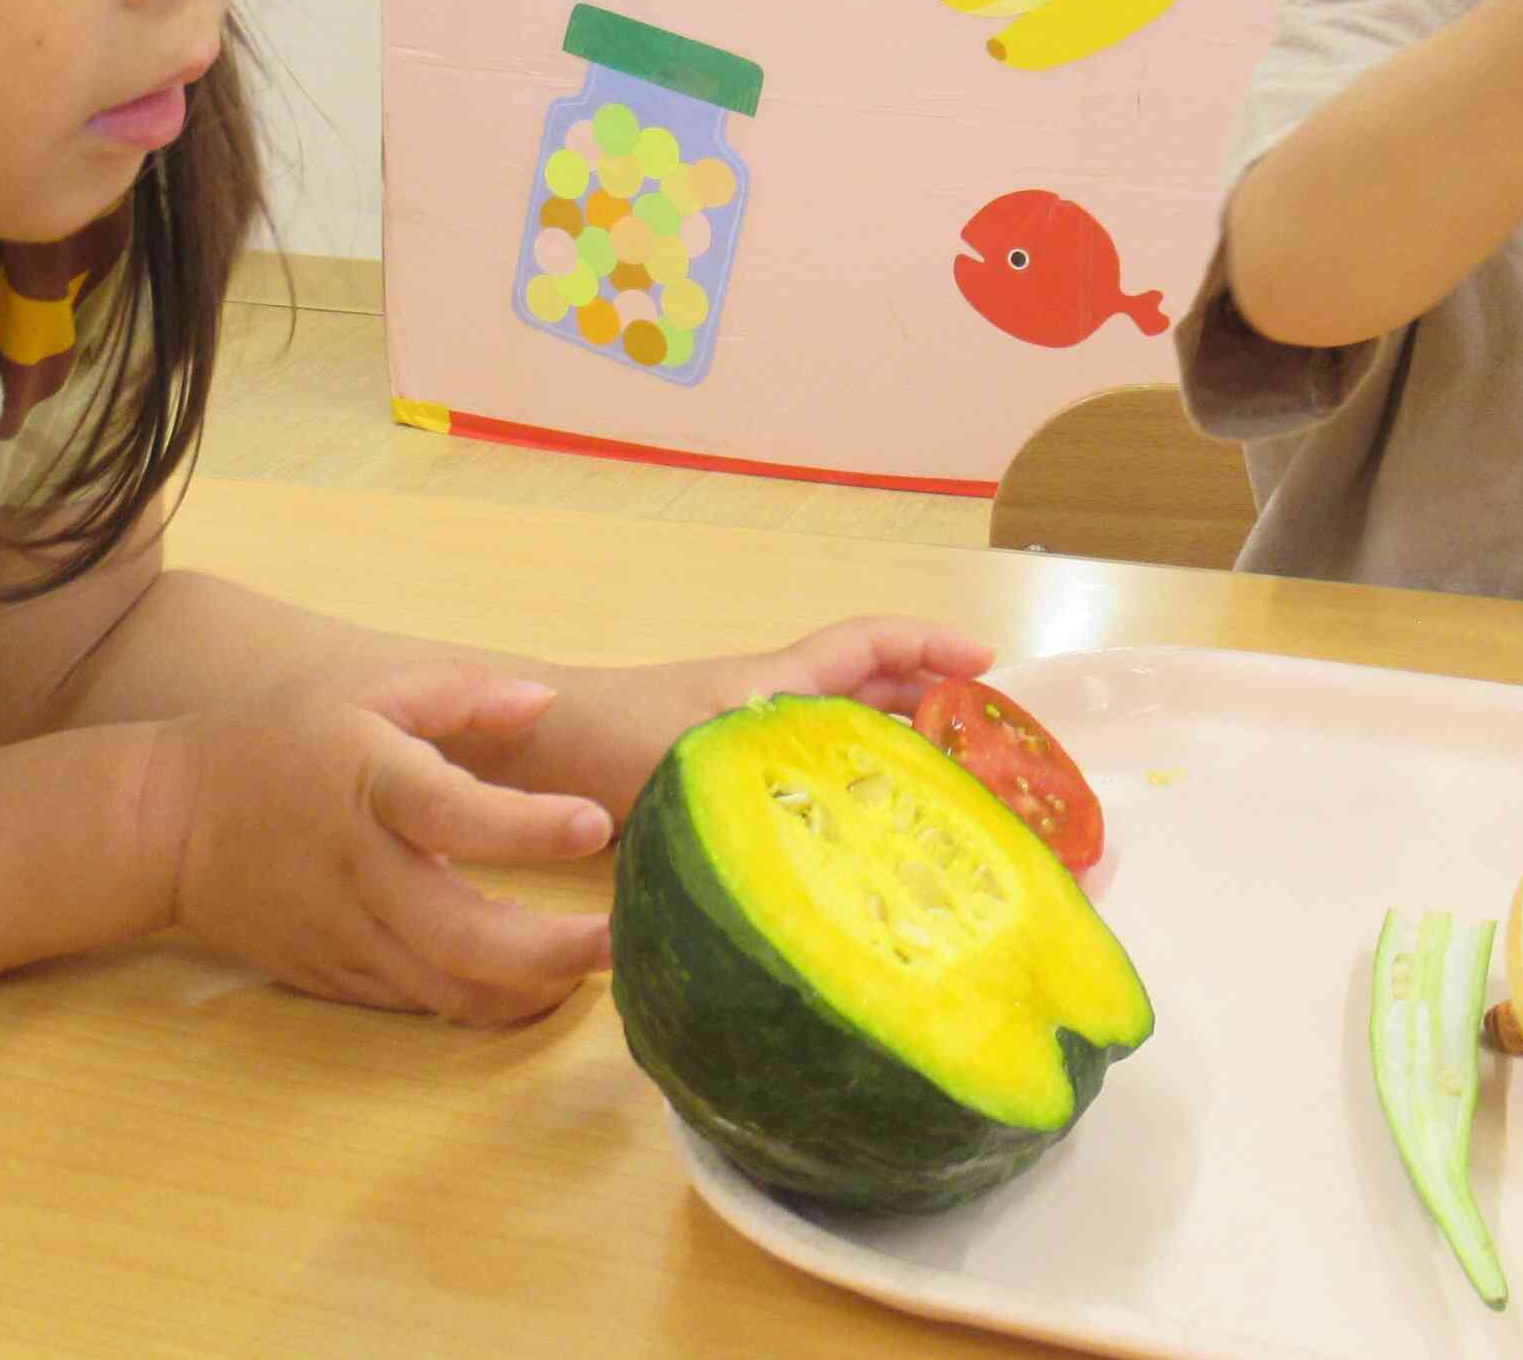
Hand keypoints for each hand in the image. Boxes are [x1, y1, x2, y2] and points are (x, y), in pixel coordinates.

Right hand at [168, 657, 616, 1026]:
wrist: (168, 825)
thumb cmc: (278, 741)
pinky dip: (484, 1002)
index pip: (452, 813)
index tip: (595, 826)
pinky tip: (534, 984)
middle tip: (622, 940)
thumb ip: (462, 694)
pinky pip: (422, 1003)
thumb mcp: (364, 689)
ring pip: (450, 988)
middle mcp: (359, 871)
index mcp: (368, 786)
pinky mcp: (337, 977)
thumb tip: (545, 701)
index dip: (527, 827)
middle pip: (462, 936)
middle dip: (552, 950)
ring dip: (530, 989)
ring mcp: (347, 936)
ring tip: (595, 968)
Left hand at [500, 617, 999, 823]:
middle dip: (934, 710)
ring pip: (839, 742)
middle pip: (869, 693)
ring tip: (951, 811)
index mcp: (774, 685)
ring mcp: (746, 748)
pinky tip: (859, 858)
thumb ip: (748, 810)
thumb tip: (819, 878)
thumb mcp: (689, 766)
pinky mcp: (722, 789)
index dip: (931, 647)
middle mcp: (769, 710)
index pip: (868, 645)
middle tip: (995, 758)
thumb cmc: (605, 739)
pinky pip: (803, 785)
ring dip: (893, 760)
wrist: (526, 746)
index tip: (989, 665)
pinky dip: (842, 804)